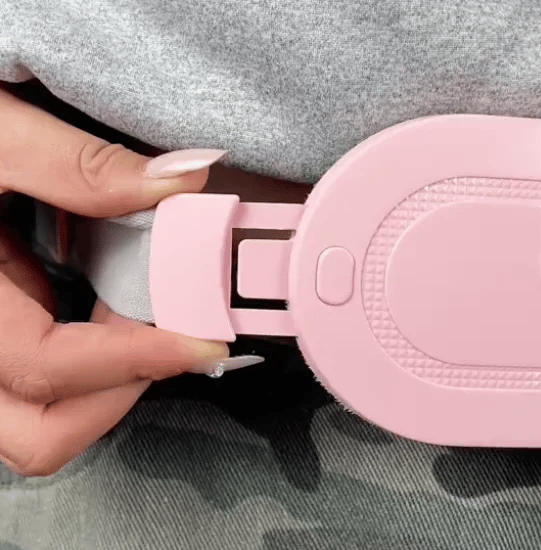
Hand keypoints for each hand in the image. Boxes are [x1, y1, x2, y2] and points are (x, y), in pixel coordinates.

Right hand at [0, 87, 228, 475]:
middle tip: (173, 343)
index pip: (44, 366)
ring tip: (145, 326)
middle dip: (119, 395)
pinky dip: (91, 360)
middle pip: (39, 433)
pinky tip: (111, 312)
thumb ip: (77, 163)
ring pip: (40, 418)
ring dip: (106, 385)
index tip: (204, 341)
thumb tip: (181, 182)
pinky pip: (44, 377)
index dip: (135, 360)